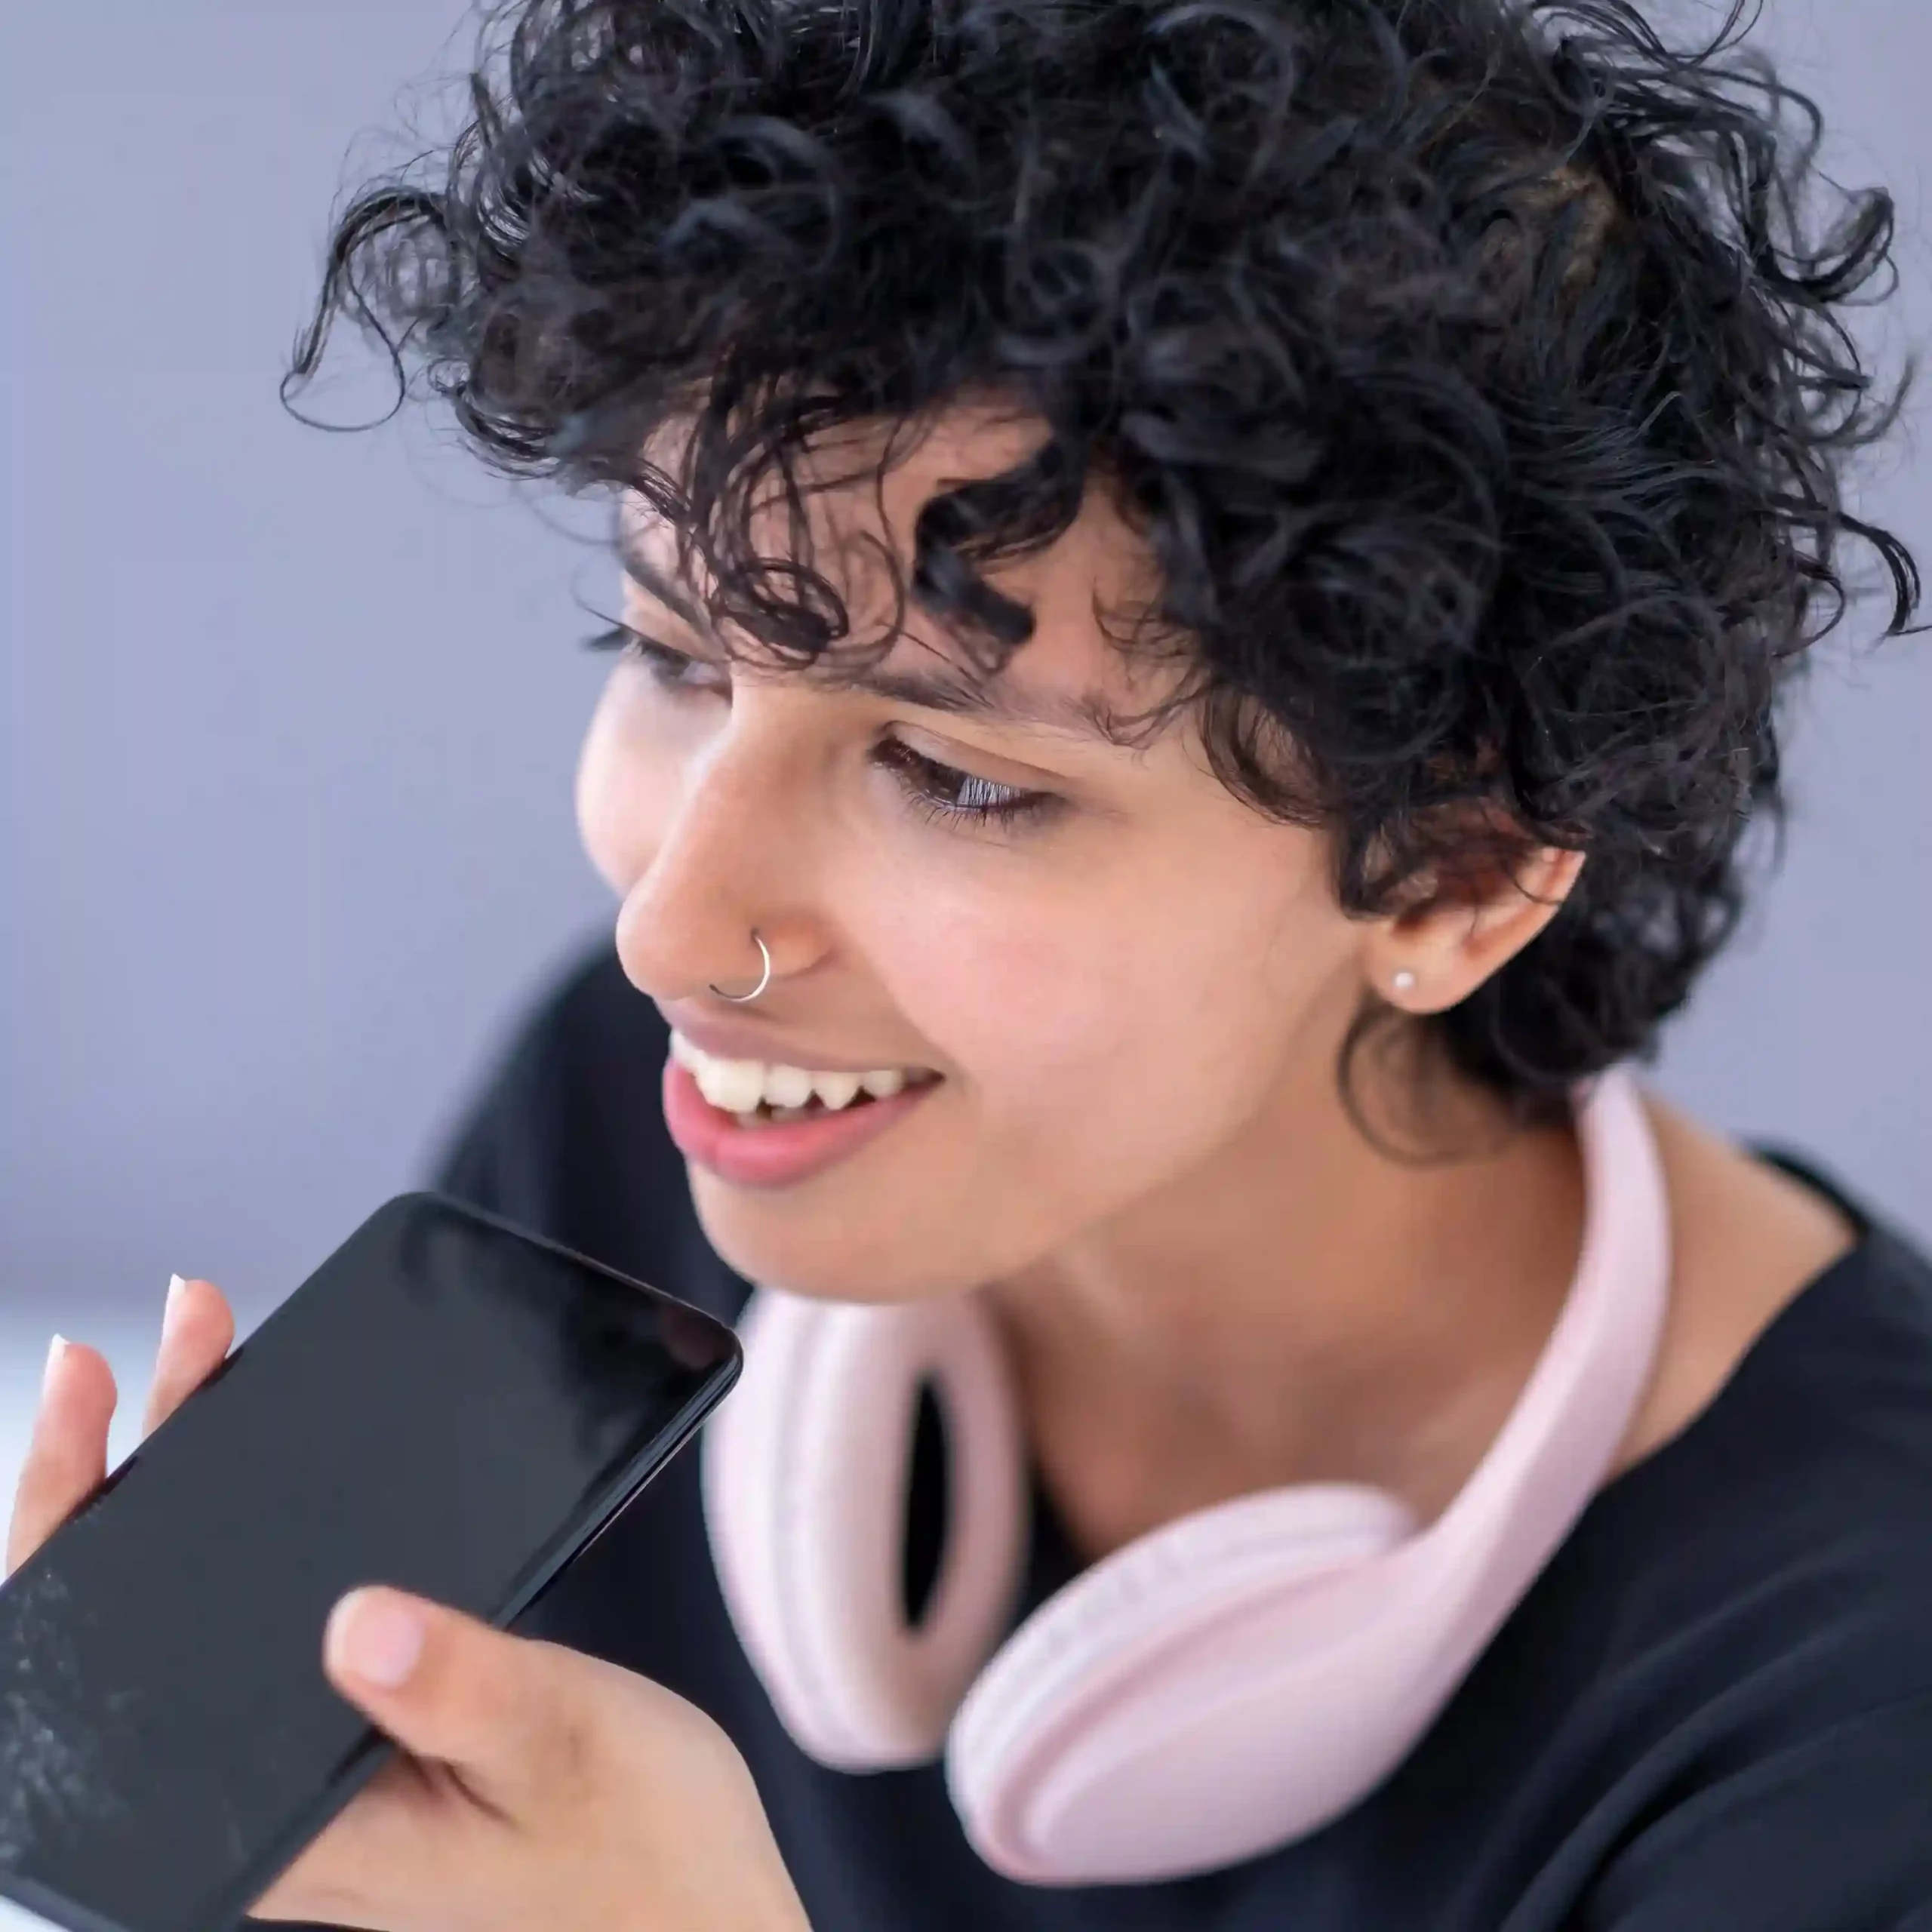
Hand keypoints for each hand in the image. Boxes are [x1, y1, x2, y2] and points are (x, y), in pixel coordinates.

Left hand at [8, 1277, 811, 1931]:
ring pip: (198, 1615)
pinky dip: (259, 1521)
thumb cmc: (640, 1856)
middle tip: (186, 1325)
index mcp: (281, 1827)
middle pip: (134, 1624)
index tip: (100, 1398)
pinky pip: (268, 1625)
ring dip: (197, 1478)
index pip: (99, 1678)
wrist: (697, 1925)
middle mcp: (267, 1808)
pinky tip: (289, 1457)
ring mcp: (309, 1777)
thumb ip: (456, 1685)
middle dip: (130, 1462)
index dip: (70, 1523)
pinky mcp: (360, 1748)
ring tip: (218, 1355)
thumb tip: (354, 1618)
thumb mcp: (559, 1743)